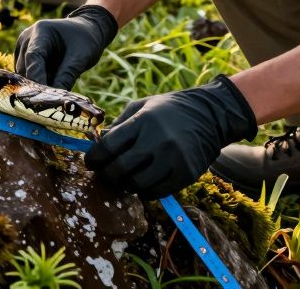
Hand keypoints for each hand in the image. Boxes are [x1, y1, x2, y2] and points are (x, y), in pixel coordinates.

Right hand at [14, 5, 117, 89]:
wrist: (87, 30)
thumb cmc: (86, 39)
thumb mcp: (81, 56)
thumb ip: (67, 75)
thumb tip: (58, 99)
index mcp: (41, 31)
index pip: (33, 57)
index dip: (36, 77)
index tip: (43, 96)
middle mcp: (27, 38)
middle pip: (25, 67)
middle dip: (36, 85)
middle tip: (50, 103)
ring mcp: (23, 47)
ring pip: (24, 73)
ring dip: (36, 85)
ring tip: (54, 96)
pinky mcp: (25, 56)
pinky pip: (27, 74)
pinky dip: (38, 82)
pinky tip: (51, 89)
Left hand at [84, 75, 257, 199]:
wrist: (209, 116)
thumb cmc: (168, 110)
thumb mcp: (141, 106)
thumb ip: (119, 125)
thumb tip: (98, 145)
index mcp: (143, 120)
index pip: (109, 145)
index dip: (94, 158)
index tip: (90, 162)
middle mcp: (158, 140)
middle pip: (120, 168)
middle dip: (107, 174)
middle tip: (105, 174)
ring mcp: (173, 159)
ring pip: (137, 184)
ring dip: (125, 185)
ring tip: (123, 179)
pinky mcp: (186, 174)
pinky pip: (157, 192)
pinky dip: (144, 191)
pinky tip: (141, 184)